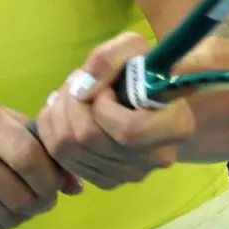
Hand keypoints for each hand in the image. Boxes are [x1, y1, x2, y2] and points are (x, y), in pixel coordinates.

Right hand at [0, 95, 77, 228]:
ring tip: (23, 204)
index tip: (56, 184)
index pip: (31, 159)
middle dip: (42, 202)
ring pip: (4, 214)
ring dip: (23, 215)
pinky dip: (1, 222)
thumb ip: (32, 140)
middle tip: (44, 199)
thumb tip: (75, 183)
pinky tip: (1, 210)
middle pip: (21, 193)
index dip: (51, 179)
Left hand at [35, 31, 195, 190]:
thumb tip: (83, 91)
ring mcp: (130, 175)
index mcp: (175, 127)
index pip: (128, 131)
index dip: (103, 107)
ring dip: (59, 115)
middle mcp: (156, 158)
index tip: (106, 89)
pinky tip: (66, 115)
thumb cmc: (142, 68)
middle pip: (90, 139)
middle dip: (72, 103)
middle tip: (78, 84)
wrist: (143, 94)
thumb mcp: (132, 46)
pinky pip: (63, 161)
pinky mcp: (107, 181)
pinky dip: (53, 132)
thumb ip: (108, 58)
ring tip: (72, 95)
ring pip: (70, 150)